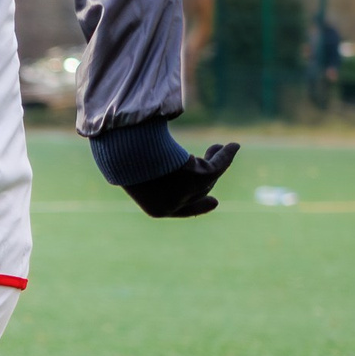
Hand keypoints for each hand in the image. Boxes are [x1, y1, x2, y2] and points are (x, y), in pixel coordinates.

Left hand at [123, 142, 238, 217]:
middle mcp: (173, 205)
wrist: (123, 156)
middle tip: (212, 157)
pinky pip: (217, 165)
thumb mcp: (130, 170)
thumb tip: (140, 156)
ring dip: (216, 160)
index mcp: (156, 208)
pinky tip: (233, 145)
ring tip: (218, 146)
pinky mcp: (198, 177)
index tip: (215, 201)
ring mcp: (187, 193)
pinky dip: (226, 155)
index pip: (180, 210)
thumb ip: (142, 171)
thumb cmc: (121, 161)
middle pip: (197, 190)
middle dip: (208, 175)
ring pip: (208, 177)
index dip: (198, 206)